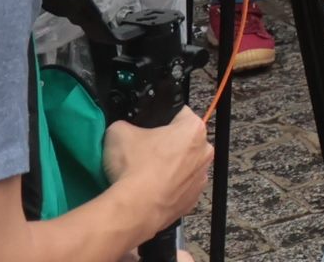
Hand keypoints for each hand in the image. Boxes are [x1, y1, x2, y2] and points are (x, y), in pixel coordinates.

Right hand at [102, 108, 214, 226]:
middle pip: (184, 141)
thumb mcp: (118, 132)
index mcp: (193, 128)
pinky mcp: (193, 200)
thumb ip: (126, 125)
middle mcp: (205, 151)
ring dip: (170, 169)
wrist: (135, 209)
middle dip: (167, 145)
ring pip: (184, 166)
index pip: (179, 114)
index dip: (161, 120)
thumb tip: (124, 129)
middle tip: (144, 153)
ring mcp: (201, 178)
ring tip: (145, 176)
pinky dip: (169, 189)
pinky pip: (181, 189)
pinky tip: (151, 192)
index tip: (148, 130)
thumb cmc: (133, 166)